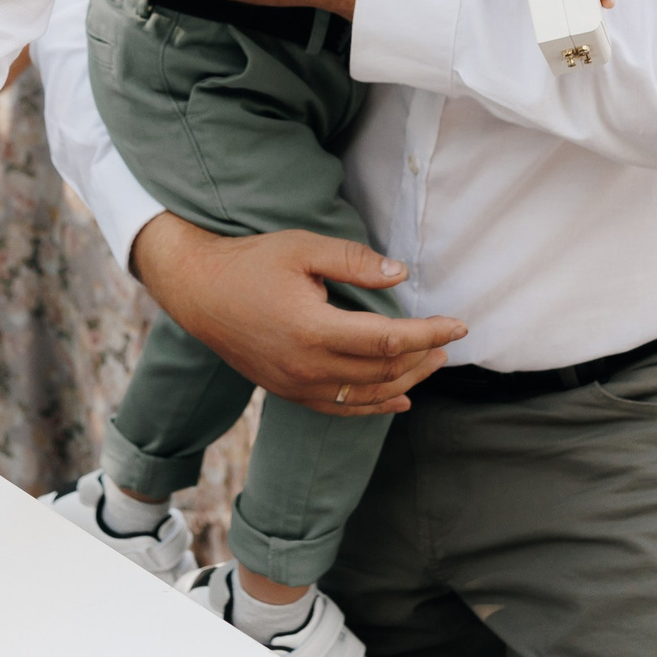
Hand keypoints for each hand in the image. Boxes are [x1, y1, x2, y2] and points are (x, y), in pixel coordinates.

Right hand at [131, 213, 464, 415]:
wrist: (198, 292)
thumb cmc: (250, 263)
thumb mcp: (302, 248)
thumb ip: (354, 261)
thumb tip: (400, 274)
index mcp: (313, 330)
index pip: (389, 341)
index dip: (430, 334)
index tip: (458, 325)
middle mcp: (306, 367)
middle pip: (383, 373)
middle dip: (423, 358)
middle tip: (447, 342)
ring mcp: (296, 385)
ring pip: (366, 396)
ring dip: (405, 382)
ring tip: (431, 363)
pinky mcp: (288, 391)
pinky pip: (340, 409)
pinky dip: (374, 407)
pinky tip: (397, 399)